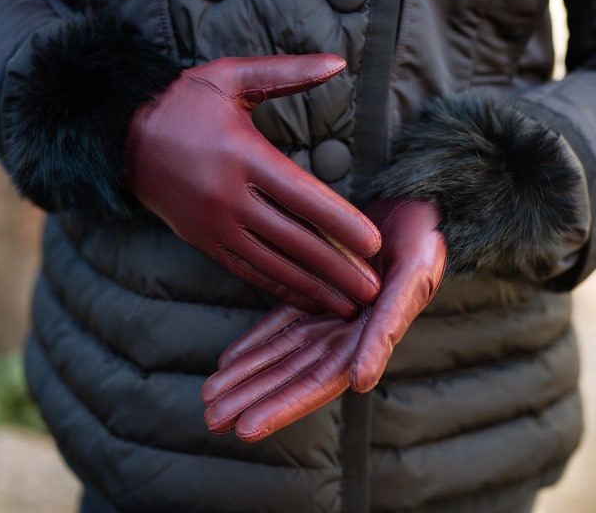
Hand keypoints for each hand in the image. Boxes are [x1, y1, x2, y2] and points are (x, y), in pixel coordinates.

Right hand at [125, 55, 380, 317]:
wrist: (121, 136)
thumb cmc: (182, 102)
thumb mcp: (230, 77)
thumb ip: (286, 73)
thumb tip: (338, 62)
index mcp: (244, 155)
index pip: (303, 196)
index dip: (341, 222)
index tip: (374, 244)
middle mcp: (230, 196)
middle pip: (294, 240)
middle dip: (337, 269)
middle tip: (374, 292)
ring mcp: (214, 224)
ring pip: (273, 264)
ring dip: (313, 288)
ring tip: (348, 308)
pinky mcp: (203, 240)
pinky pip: (246, 270)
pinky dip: (278, 287)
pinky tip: (305, 299)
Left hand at [201, 199, 445, 440]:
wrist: (414, 206)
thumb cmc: (421, 242)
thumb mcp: (411, 281)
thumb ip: (387, 330)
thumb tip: (360, 383)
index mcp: (368, 339)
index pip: (319, 382)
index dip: (284, 406)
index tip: (247, 428)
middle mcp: (344, 334)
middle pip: (291, 374)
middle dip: (253, 397)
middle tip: (214, 418)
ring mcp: (326, 313)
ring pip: (280, 350)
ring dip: (247, 373)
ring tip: (212, 394)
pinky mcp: (314, 290)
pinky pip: (281, 320)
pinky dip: (256, 339)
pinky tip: (230, 357)